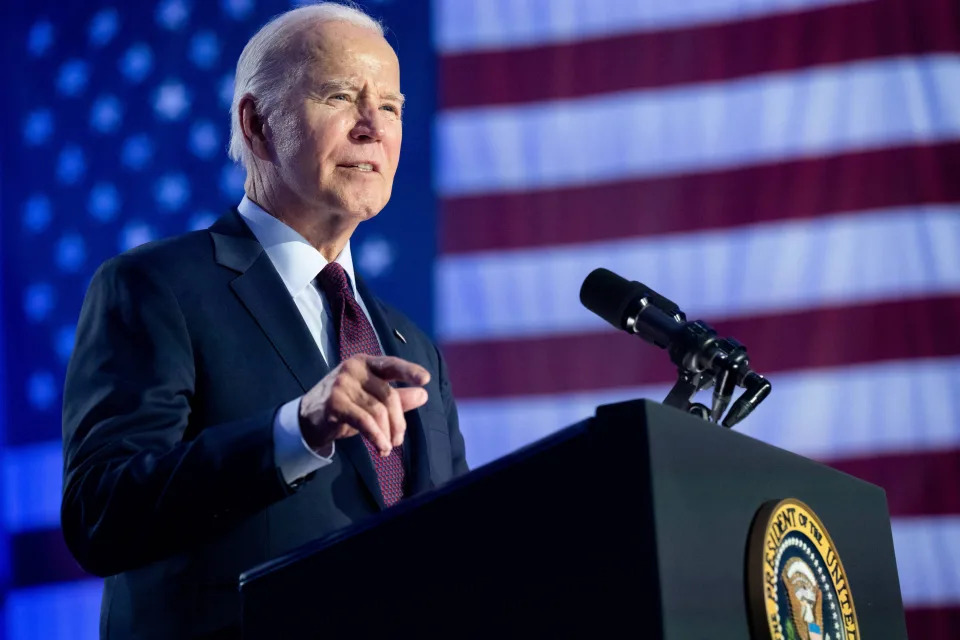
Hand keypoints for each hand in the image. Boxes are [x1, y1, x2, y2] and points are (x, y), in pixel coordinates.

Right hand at [299, 355, 429, 456]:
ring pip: (378, 411)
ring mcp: (342, 383)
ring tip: (387, 448)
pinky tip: (381, 447)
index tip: (425, 380)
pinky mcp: (334, 402)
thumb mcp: (372, 400)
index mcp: (366, 363)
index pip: (391, 364)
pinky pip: (364, 420)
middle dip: (398, 421)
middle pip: (388, 395)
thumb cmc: (346, 406)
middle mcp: (354, 368)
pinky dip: (376, 436)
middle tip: (398, 440)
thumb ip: (398, 396)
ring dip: (386, 434)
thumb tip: (424, 394)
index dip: (409, 371)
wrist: (308, 419)